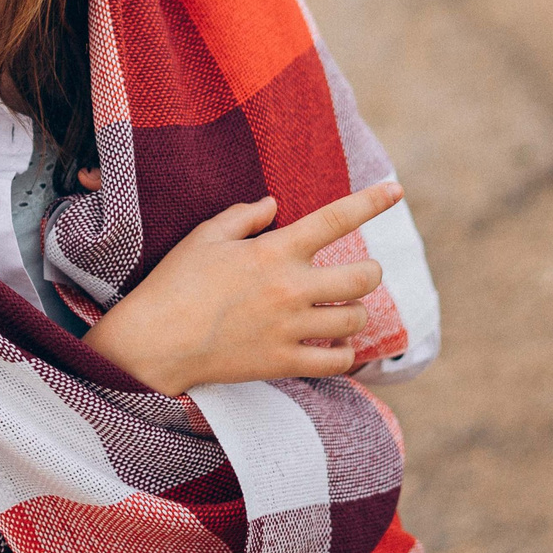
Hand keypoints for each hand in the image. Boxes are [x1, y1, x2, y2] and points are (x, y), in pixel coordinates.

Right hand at [80, 181, 401, 395]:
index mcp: (274, 251)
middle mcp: (291, 288)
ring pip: (357, 319)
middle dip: (368, 273)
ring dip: (354, 314)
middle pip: (364, 277)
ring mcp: (291, 328)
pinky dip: (343, 354)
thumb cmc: (175, 283)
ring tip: (340, 313)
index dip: (371, 202)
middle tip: (355, 276)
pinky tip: (333, 347)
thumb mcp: (205, 237)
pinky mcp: (285, 363)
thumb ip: (244, 216)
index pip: (335, 219)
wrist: (155, 342)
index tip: (397, 190)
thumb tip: (273, 204)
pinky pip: (338, 362)